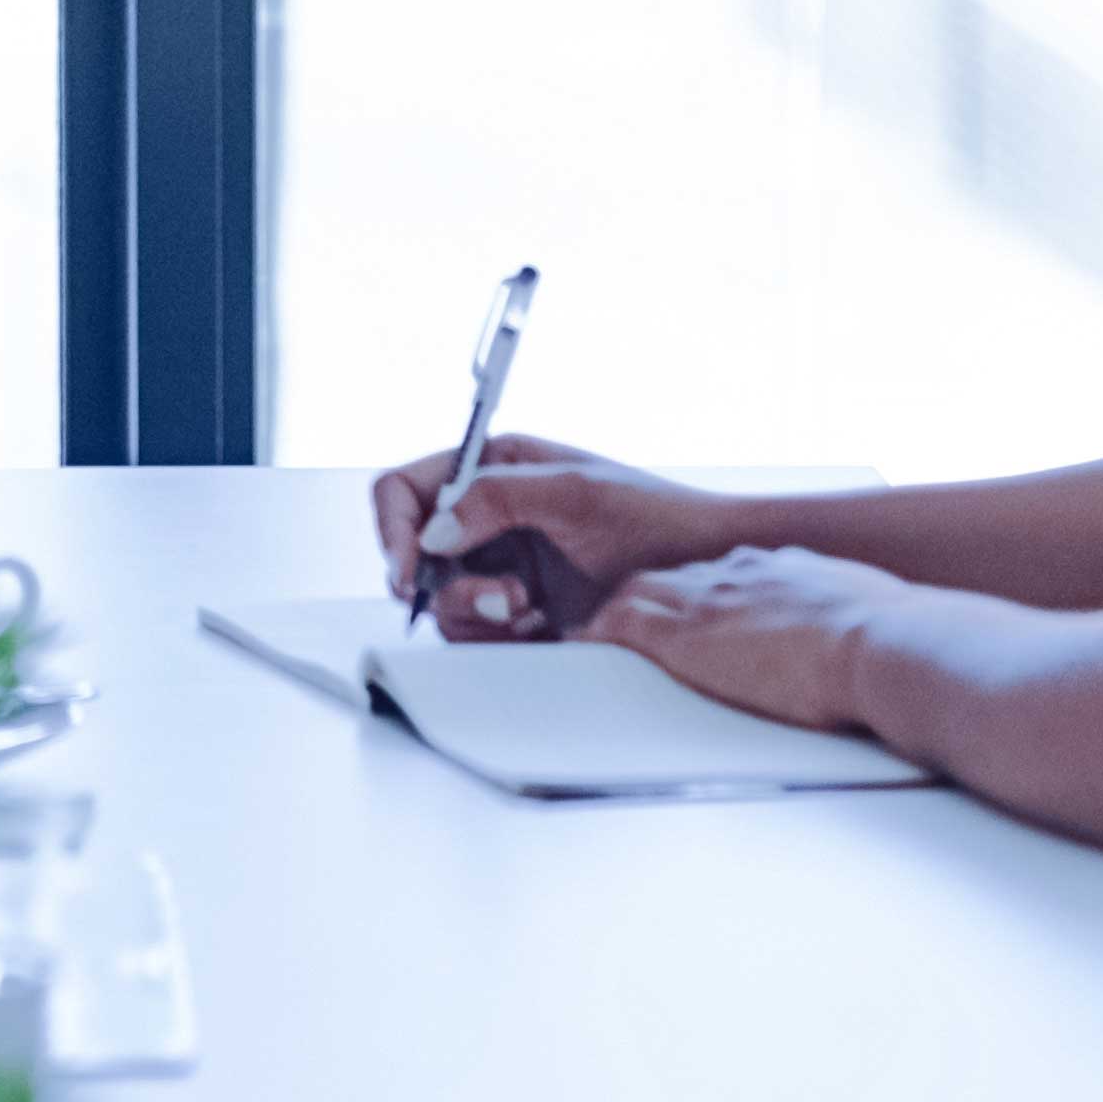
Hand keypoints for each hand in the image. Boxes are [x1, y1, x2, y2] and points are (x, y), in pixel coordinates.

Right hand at [377, 433, 728, 639]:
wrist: (708, 573)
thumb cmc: (657, 517)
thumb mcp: (576, 493)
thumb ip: (498, 499)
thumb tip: (434, 530)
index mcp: (494, 466)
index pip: (406, 487)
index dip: (394, 527)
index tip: (409, 567)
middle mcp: (488, 514)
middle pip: (412, 550)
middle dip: (441, 581)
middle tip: (494, 601)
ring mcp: (500, 564)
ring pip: (439, 598)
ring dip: (474, 611)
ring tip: (528, 610)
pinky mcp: (516, 609)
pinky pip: (472, 630)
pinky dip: (496, 634)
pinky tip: (542, 626)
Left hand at [581, 544, 910, 735]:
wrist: (886, 642)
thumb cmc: (895, 641)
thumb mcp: (870, 616)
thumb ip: (852, 622)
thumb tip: (871, 644)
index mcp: (782, 568)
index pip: (721, 573)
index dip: (698, 591)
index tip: (692, 610)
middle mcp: (736, 574)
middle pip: (670, 575)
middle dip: (646, 596)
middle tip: (623, 617)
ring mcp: (707, 601)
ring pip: (634, 593)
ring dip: (612, 614)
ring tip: (591, 635)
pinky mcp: (683, 637)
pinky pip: (619, 627)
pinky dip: (596, 635)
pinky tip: (580, 647)